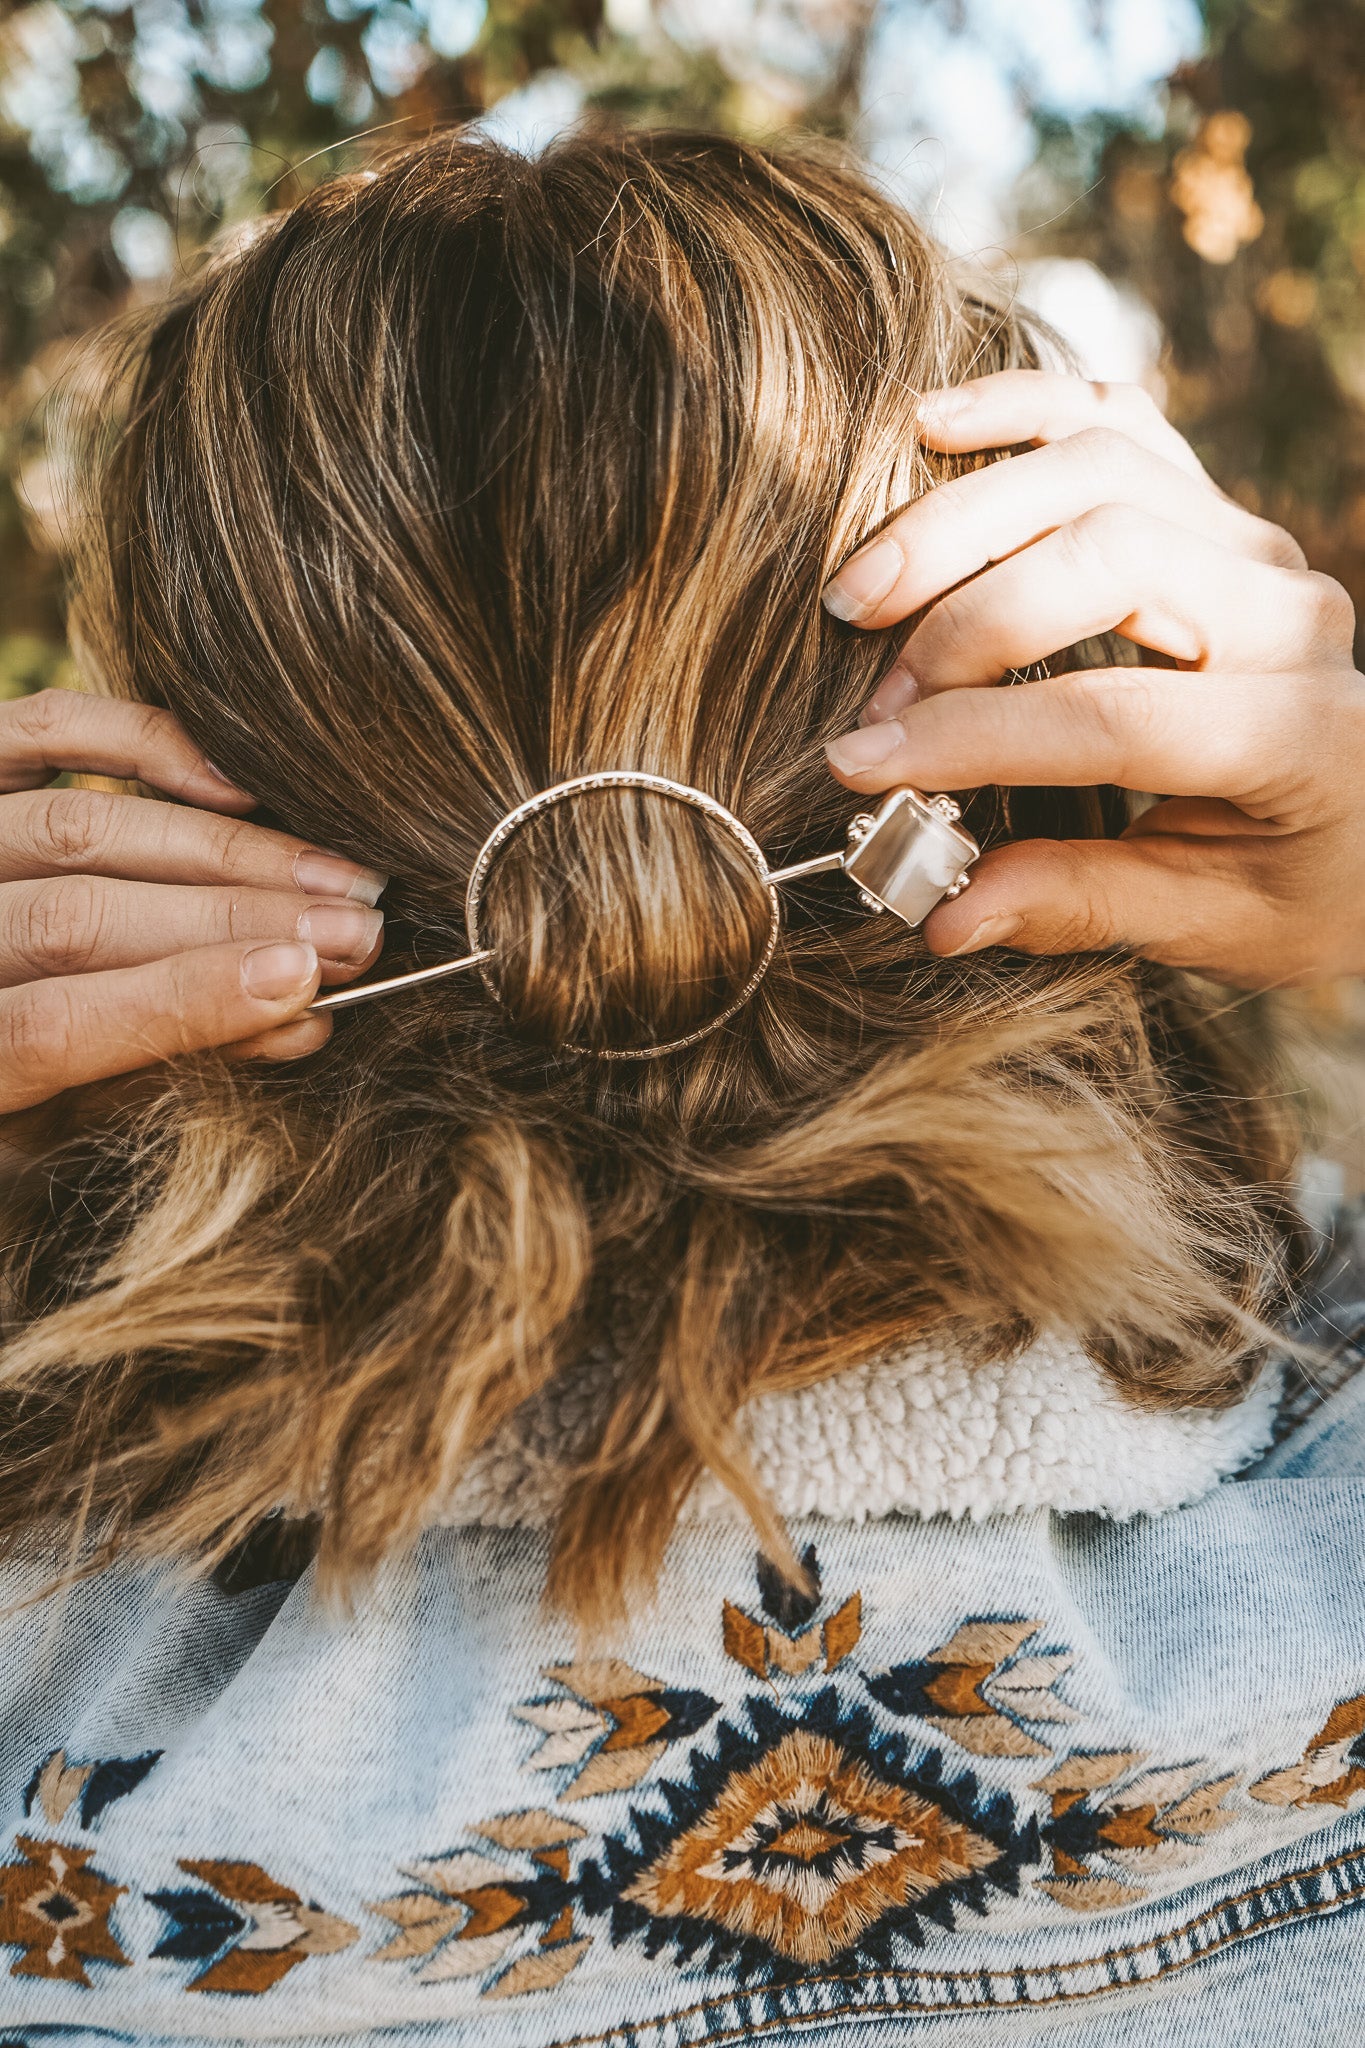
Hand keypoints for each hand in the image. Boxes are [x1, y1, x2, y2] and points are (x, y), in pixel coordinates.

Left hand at [0, 690, 385, 1113]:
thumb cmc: (6, 1095)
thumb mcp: (46, 1138)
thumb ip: (149, 1078)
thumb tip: (295, 1021)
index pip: (51, 1026)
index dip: (182, 1002)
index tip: (303, 984)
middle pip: (78, 920)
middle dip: (234, 924)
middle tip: (357, 933)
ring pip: (80, 828)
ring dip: (229, 852)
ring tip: (336, 878)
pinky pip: (40, 731)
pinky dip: (140, 742)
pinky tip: (235, 785)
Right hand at [822, 370, 1364, 987]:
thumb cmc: (1296, 882)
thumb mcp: (1212, 926)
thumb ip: (1083, 907)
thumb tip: (942, 914)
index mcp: (1301, 735)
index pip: (1112, 716)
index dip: (971, 738)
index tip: (859, 767)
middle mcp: (1286, 612)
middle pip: (1107, 555)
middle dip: (963, 622)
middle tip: (871, 698)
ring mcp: (1251, 542)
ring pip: (1099, 467)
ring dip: (962, 518)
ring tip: (862, 592)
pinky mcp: (1213, 507)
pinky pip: (1117, 418)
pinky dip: (1020, 408)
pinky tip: (932, 424)